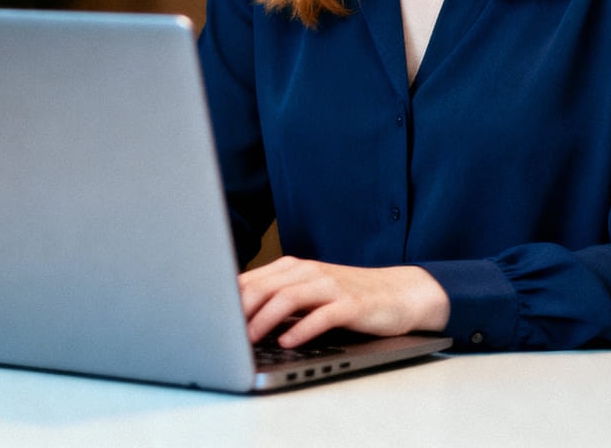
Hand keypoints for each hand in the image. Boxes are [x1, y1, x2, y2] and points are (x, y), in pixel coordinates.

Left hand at [239, 255, 449, 348]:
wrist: (400, 293)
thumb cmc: (348, 296)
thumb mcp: (309, 294)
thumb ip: (278, 300)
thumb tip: (238, 319)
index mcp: (293, 269)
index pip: (251, 280)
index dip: (227, 300)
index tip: (210, 320)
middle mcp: (309, 272)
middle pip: (264, 287)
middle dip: (239, 309)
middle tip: (222, 332)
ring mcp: (331, 286)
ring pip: (288, 297)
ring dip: (265, 319)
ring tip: (250, 339)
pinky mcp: (351, 304)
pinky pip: (322, 315)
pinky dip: (301, 329)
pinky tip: (288, 342)